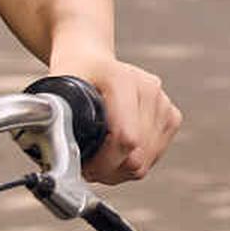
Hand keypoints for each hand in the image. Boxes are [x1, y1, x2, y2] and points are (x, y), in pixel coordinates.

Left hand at [69, 59, 181, 185]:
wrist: (93, 61)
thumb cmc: (74, 79)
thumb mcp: (57, 93)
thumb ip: (59, 121)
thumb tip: (63, 155)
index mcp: (123, 80)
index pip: (127, 138)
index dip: (103, 163)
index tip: (84, 167)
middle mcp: (150, 90)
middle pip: (137, 155)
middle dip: (108, 170)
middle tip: (88, 164)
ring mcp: (164, 103)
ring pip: (145, 161)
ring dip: (120, 168)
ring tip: (100, 155)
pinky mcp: (172, 117)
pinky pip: (153, 157)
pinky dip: (132, 163)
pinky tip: (117, 150)